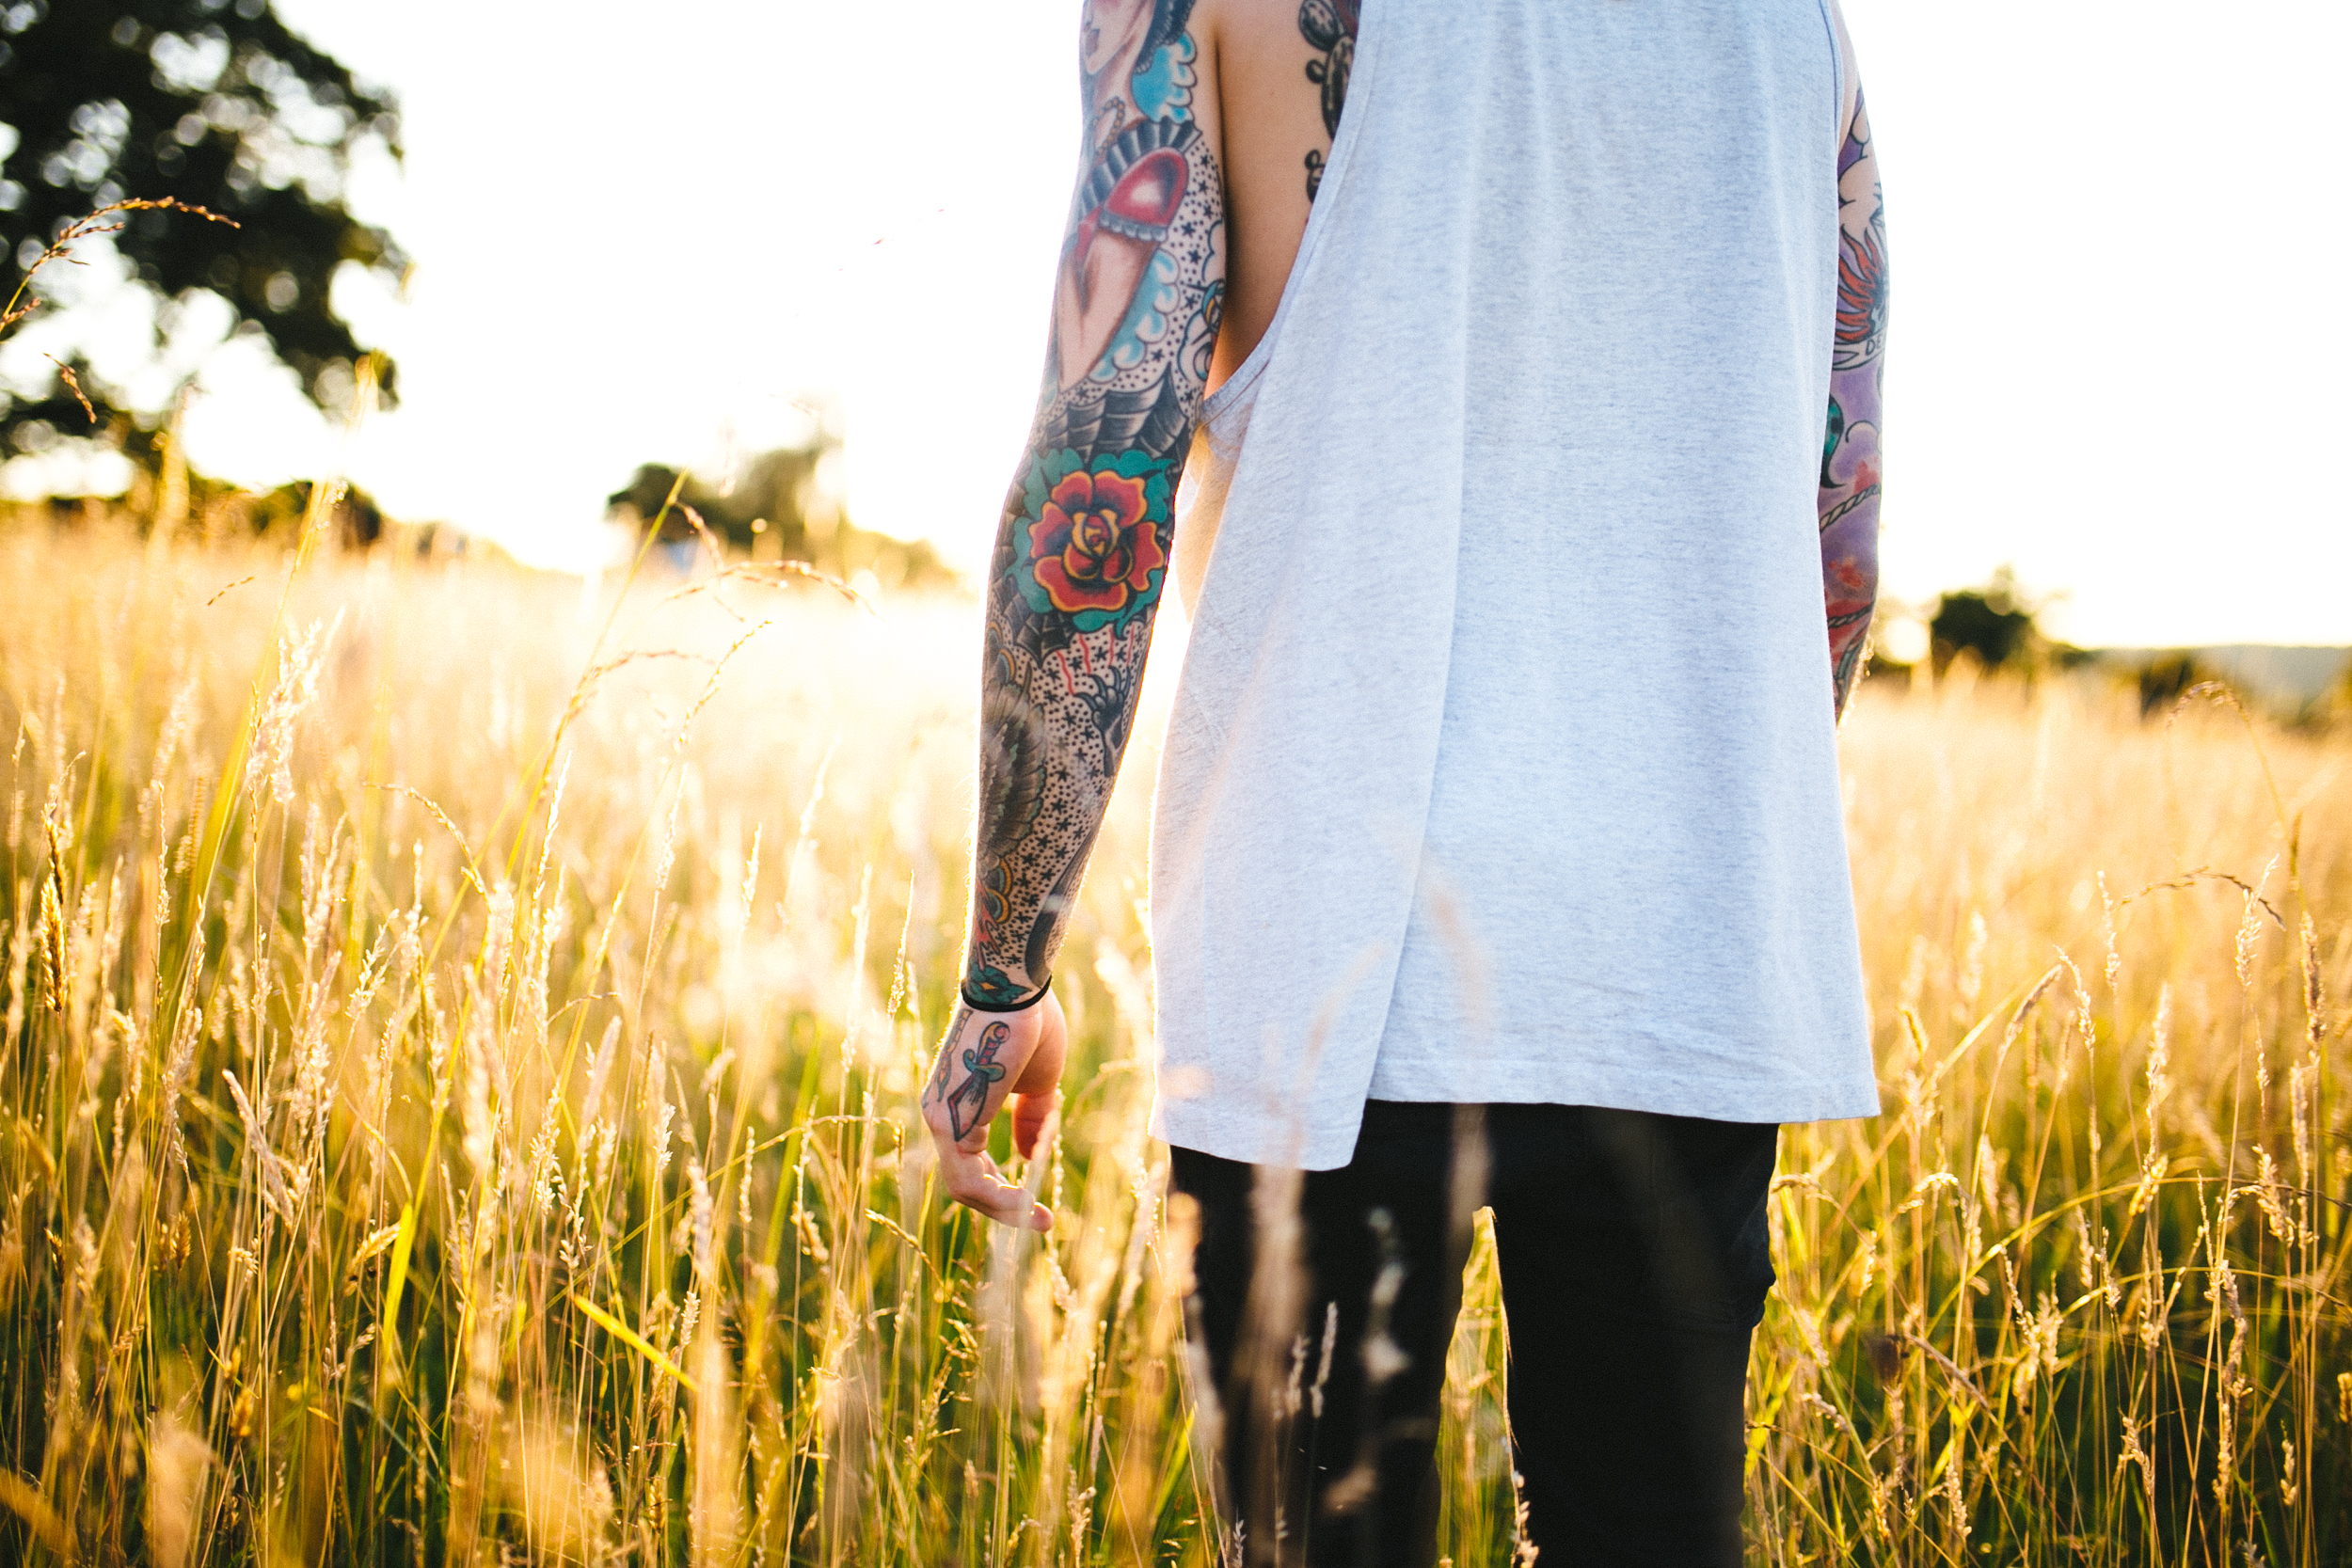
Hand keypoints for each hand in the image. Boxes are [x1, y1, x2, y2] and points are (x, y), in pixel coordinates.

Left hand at [920, 988, 1066, 1230]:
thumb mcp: (1036, 1083)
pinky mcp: (951, 1116)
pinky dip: (1000, 1196)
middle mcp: (939, 1113)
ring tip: (1041, 1219)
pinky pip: (967, 1176)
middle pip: (965, 1184)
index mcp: (957, 1105)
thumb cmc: (1029, 1024)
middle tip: (1045, 1221)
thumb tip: (1028, 1156)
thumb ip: (1030, 1120)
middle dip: (1006, 1208)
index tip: (1040, 1208)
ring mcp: (941, 1115)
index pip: (971, 1166)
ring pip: (964, 1187)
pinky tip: (1028, 1202)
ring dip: (1005, 1209)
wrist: (1017, 987)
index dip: (1005, 1191)